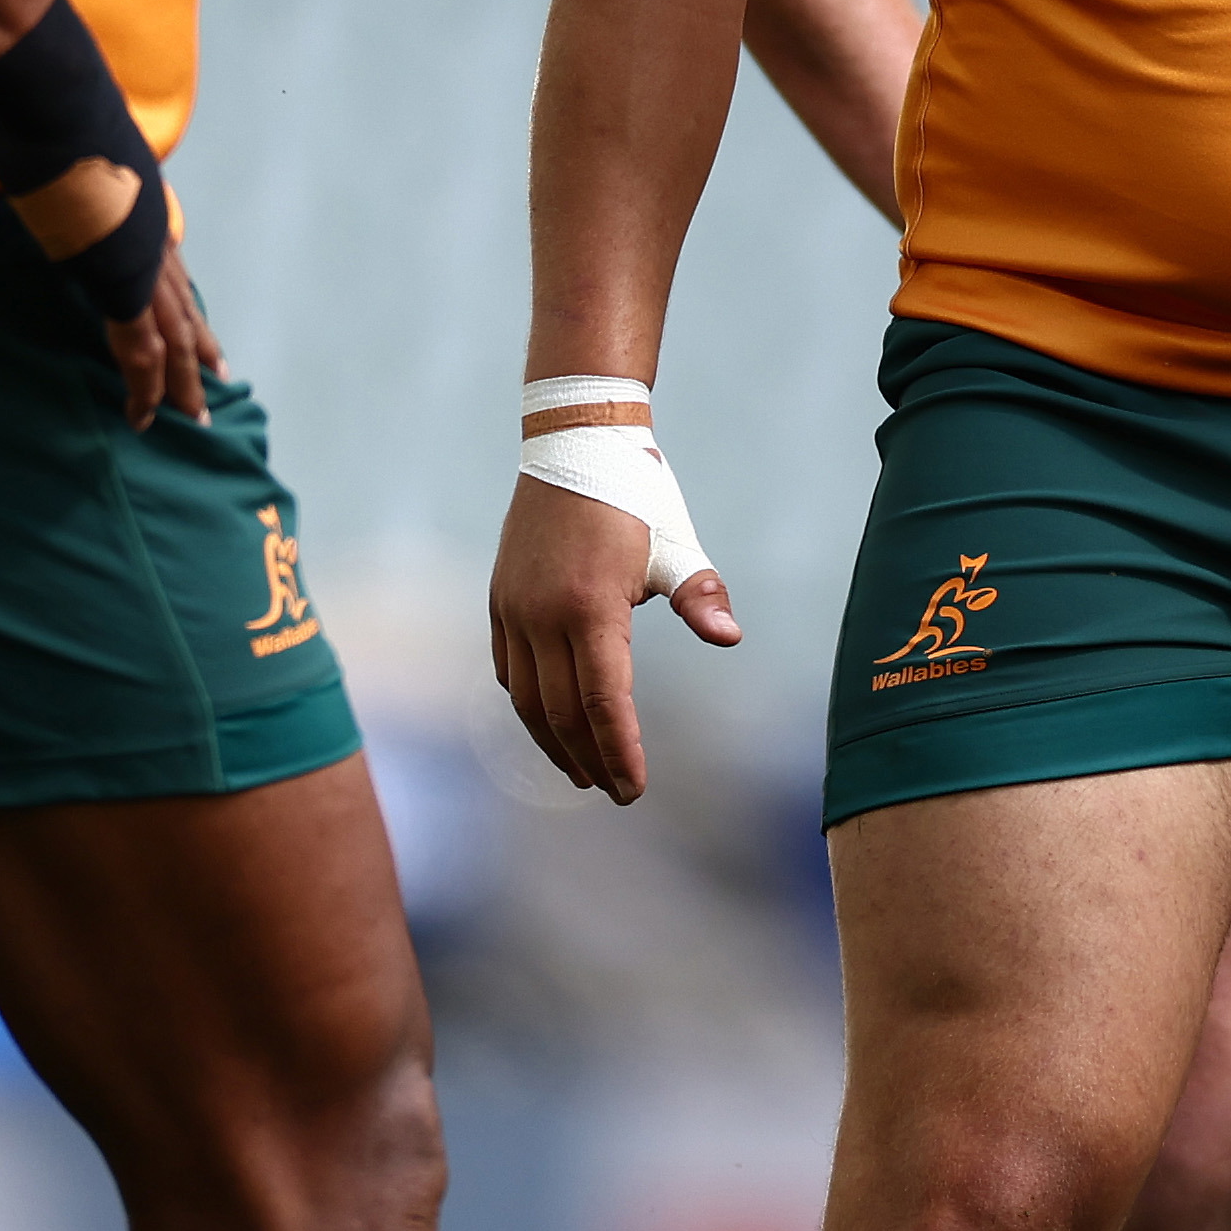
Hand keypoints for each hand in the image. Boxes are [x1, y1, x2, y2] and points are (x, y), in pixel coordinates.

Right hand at [0, 58, 227, 422]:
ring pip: (171, 330)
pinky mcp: (121, 283)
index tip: (179, 305)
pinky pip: (139, 349)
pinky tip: (142, 419)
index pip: (151, 248)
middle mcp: (140, 230)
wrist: (46, 104)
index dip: (165, 279)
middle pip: (176, 298)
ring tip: (193, 413)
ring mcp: (137, 258)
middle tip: (211, 377)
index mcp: (120, 195)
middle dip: (194, 341)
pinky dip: (142, 386)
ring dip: (180, 375)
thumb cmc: (18, 103)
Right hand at [486, 444, 738, 804]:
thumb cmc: (634, 493)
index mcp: (591, 606)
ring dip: (553, 742)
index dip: (619, 752)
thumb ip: (702, 596)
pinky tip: (549, 721)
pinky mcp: (500, 598)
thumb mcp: (676, 544)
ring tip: (581, 772)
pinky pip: (509, 668)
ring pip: (527, 699)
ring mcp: (514, 607)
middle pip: (562, 713)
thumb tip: (730, 638)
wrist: (574, 439)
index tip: (635, 789)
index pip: (604, 702)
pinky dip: (528, 703)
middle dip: (590, 759)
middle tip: (616, 791)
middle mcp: (543, 614)